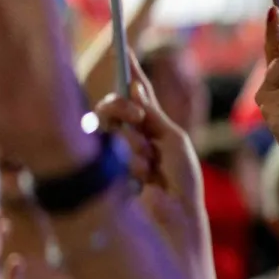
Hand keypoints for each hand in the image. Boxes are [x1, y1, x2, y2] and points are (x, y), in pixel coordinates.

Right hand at [93, 68, 218, 278]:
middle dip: (123, 107)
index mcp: (151, 132)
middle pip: (114, 107)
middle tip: (136, 120)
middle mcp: (128, 141)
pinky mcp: (98, 173)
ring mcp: (111, 157)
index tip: (124, 48)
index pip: (137, 97)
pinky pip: (105, 148)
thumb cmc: (180, 190)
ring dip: (132, 144)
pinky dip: (127, 159)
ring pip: (108, 126)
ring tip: (148, 170)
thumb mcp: (173, 145)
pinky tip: (139, 180)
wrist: (174, 230)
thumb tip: (133, 91)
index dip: (131, 75)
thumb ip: (152, 117)